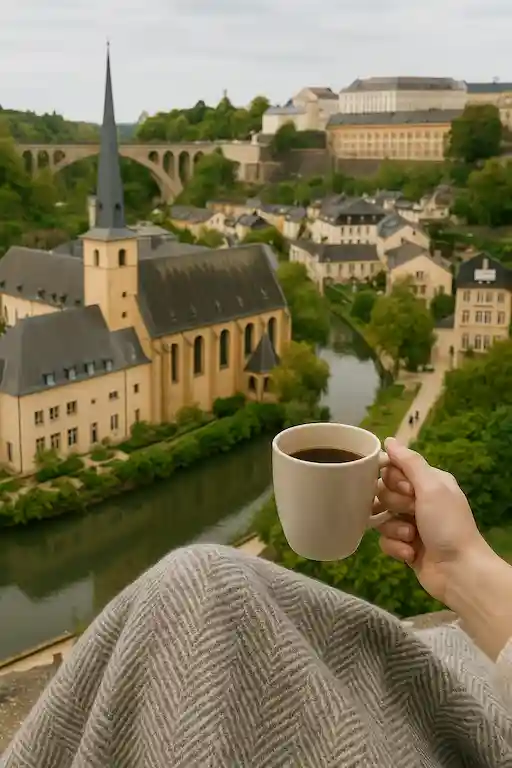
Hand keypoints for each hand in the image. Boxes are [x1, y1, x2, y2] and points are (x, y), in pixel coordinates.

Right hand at [374, 437, 487, 605]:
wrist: (458, 571)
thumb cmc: (447, 524)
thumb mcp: (432, 487)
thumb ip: (409, 462)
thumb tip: (389, 440)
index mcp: (428, 482)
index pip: (393, 469)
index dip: (393, 479)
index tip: (406, 489)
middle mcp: (418, 500)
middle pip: (383, 492)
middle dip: (394, 505)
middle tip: (412, 512)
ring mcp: (410, 524)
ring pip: (381, 517)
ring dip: (395, 528)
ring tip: (411, 537)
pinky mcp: (404, 546)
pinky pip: (384, 540)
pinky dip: (396, 547)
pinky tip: (410, 553)